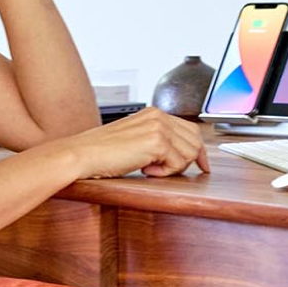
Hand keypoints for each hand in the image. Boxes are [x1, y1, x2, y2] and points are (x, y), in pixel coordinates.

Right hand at [55, 107, 210, 179]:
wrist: (84, 154)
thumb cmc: (104, 151)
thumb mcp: (135, 140)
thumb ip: (157, 140)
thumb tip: (180, 155)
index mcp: (154, 113)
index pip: (190, 129)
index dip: (198, 150)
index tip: (203, 165)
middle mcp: (158, 116)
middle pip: (195, 140)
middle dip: (187, 161)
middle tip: (167, 171)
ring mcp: (158, 127)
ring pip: (189, 153)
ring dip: (172, 168)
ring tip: (150, 169)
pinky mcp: (157, 142)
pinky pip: (177, 164)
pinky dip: (164, 173)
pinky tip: (145, 170)